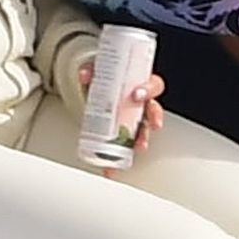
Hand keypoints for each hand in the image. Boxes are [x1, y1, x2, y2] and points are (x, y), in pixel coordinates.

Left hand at [77, 60, 165, 175]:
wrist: (97, 90)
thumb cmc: (106, 80)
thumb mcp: (100, 71)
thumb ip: (92, 71)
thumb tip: (84, 74)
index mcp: (140, 85)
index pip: (154, 86)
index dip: (149, 90)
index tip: (138, 95)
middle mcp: (141, 104)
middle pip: (155, 111)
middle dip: (154, 118)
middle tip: (151, 125)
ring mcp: (134, 120)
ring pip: (145, 131)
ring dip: (143, 140)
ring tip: (139, 147)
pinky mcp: (123, 133)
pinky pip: (127, 146)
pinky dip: (120, 158)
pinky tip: (114, 166)